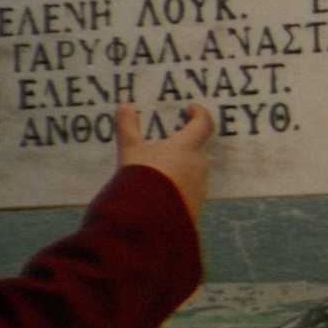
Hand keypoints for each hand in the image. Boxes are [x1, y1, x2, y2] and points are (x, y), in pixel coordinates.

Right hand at [119, 101, 214, 219]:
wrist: (149, 222)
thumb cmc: (141, 179)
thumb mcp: (130, 152)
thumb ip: (128, 128)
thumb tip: (123, 105)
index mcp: (186, 148)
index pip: (203, 125)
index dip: (199, 114)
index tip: (191, 108)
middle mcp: (198, 167)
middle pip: (194, 151)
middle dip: (181, 148)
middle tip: (162, 148)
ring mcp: (199, 189)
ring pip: (192, 173)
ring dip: (178, 171)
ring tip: (156, 176)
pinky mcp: (196, 208)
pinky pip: (188, 193)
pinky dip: (177, 190)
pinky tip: (159, 196)